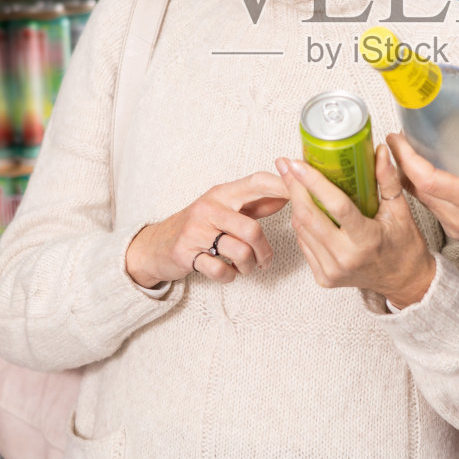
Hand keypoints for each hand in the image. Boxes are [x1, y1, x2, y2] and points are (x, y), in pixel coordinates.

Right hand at [125, 173, 288, 287]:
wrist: (154, 245)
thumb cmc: (199, 225)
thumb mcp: (225, 207)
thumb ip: (256, 203)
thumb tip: (289, 195)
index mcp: (223, 192)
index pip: (257, 182)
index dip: (283, 187)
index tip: (303, 196)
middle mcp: (210, 208)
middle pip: (252, 229)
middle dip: (265, 251)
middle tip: (266, 261)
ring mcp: (196, 231)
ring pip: (239, 252)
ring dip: (249, 266)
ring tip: (247, 267)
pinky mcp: (186, 254)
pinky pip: (220, 270)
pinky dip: (229, 276)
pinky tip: (227, 272)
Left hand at [278, 146, 436, 308]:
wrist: (404, 282)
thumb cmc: (404, 247)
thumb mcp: (401, 211)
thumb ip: (388, 180)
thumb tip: (380, 151)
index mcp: (367, 240)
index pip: (335, 206)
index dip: (314, 182)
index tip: (298, 163)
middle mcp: (345, 258)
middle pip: (308, 217)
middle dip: (294, 187)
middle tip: (288, 166)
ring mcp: (331, 270)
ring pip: (301, 229)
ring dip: (296, 203)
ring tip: (295, 182)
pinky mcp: (323, 277)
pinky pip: (304, 244)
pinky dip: (302, 224)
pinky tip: (306, 208)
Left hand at [389, 102, 458, 270]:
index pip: (429, 181)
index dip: (407, 159)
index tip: (396, 139)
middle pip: (418, 191)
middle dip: (401, 165)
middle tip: (394, 140)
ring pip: (422, 203)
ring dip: (408, 179)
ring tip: (402, 153)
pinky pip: (432, 211)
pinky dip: (421, 192)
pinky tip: (420, 176)